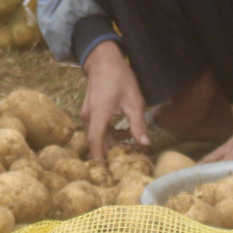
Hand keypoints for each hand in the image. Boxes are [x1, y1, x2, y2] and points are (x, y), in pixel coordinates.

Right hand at [81, 41, 149, 159]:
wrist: (103, 59)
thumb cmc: (119, 77)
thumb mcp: (134, 100)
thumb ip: (138, 124)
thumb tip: (145, 144)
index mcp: (99, 115)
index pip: (96, 143)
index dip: (101, 160)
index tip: (108, 173)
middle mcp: (89, 116)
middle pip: (98, 142)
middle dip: (113, 152)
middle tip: (131, 156)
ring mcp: (87, 113)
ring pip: (98, 135)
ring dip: (114, 141)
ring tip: (132, 142)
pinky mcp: (90, 110)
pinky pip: (98, 128)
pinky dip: (110, 133)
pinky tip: (125, 129)